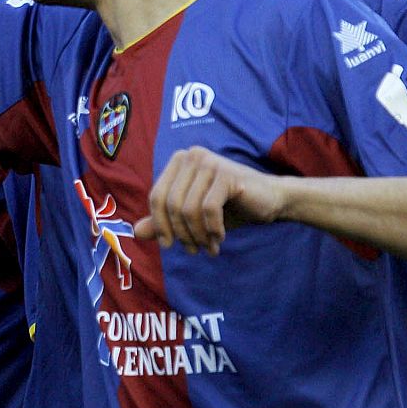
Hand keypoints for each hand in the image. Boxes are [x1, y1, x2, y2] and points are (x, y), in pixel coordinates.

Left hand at [133, 146, 285, 255]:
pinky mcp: (227, 174)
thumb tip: (135, 232)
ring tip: (208, 248)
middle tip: (194, 250)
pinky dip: (212, 229)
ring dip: (197, 235)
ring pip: (188, 209)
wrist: (271, 199)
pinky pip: (208, 209)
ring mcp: (209, 162)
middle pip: (171, 204)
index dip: (159, 224)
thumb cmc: (228, 207)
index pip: (156, 196)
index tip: (169, 246)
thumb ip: (163, 222)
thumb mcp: (192, 217)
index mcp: (179, 161)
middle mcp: (191, 156)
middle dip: (181, 233)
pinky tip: (219, 238)